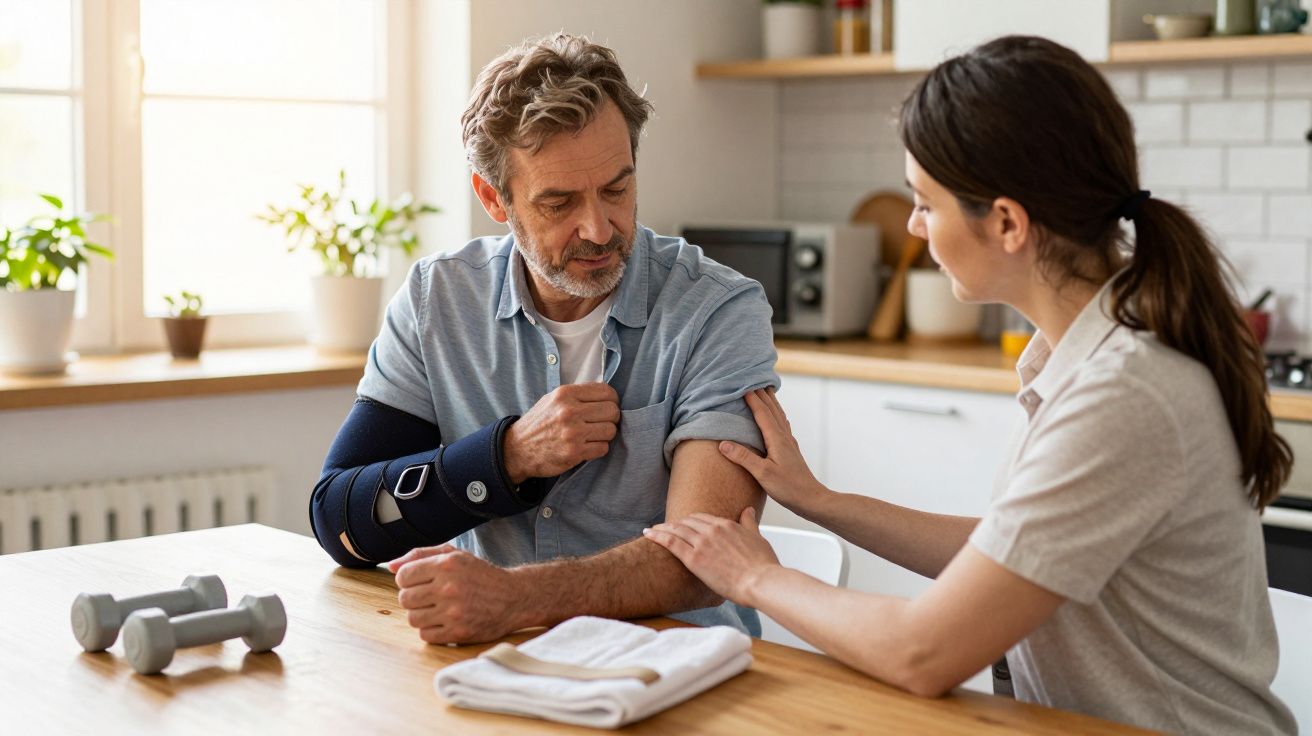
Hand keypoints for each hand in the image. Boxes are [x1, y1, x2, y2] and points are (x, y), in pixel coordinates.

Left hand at [387, 545, 523, 643]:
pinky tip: (444, 621)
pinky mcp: (458, 633)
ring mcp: (453, 612)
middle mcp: (449, 587)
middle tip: (430, 596)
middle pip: (405, 599)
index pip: (403, 576)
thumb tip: (391, 566)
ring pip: (412, 618)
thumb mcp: (455, 555)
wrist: (514, 597)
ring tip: (437, 609)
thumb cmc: (480, 575)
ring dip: (421, 615)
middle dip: (414, 598)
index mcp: (446, 565)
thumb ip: (420, 556)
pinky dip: (431, 630)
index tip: (420, 582)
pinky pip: (425, 635)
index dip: (408, 580)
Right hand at [503, 382, 619, 483]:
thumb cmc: (539, 423)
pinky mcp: (574, 452)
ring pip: (610, 430)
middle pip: (612, 411)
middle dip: (611, 418)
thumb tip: (608, 395)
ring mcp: (572, 433)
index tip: (607, 406)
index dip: (612, 400)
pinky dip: (598, 448)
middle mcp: (569, 411)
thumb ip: (578, 395)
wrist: (517, 449)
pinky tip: (587, 447)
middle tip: (601, 423)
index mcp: (565, 394)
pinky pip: (603, 448)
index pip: (607, 392)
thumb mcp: (553, 399)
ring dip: (605, 435)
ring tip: (593, 436)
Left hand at [642, 507, 780, 605]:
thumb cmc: (762, 565)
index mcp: (726, 525)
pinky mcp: (694, 559)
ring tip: (651, 530)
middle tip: (663, 527)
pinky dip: (657, 536)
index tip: (682, 524)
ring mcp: (702, 543)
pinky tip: (648, 534)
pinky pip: (671, 542)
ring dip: (661, 528)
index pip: (702, 518)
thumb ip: (749, 522)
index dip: (689, 521)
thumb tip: (748, 509)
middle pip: (686, 522)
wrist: (760, 581)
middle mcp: (712, 530)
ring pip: (676, 529)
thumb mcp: (757, 537)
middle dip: (674, 524)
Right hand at [719, 388, 827, 512]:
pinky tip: (776, 418)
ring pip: (779, 415)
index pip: (762, 413)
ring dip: (771, 401)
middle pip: (772, 409)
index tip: (742, 385)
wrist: (811, 499)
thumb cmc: (789, 488)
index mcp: (777, 439)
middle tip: (753, 378)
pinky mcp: (790, 450)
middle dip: (762, 394)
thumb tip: (723, 443)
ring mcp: (789, 443)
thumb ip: (744, 458)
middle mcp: (784, 437)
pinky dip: (776, 414)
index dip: (752, 398)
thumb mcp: (763, 474)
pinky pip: (781, 425)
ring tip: (765, 390)